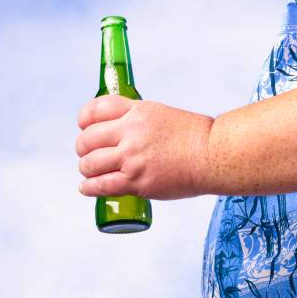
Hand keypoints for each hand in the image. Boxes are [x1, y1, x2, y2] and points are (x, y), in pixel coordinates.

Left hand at [76, 95, 212, 199]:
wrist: (213, 155)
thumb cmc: (195, 137)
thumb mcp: (163, 114)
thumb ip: (140, 120)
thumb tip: (123, 132)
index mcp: (137, 112)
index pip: (96, 109)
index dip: (84, 120)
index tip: (84, 127)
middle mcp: (130, 132)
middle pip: (88, 139)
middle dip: (83, 148)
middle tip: (88, 155)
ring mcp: (132, 158)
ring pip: (90, 163)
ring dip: (86, 169)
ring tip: (91, 173)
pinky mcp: (137, 182)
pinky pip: (101, 185)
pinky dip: (89, 187)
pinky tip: (87, 188)